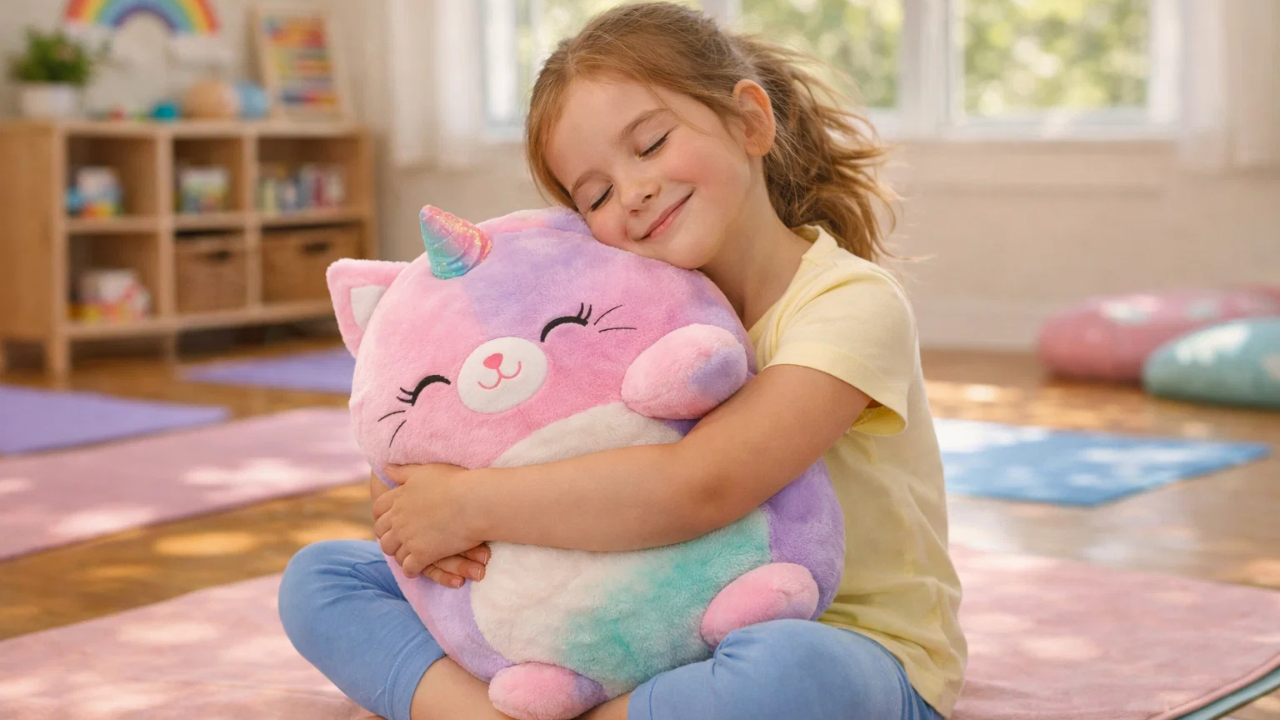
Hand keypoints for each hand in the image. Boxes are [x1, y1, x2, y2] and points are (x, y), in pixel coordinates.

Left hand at [373, 463, 481, 579]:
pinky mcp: (422, 554)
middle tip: (397, 541)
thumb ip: (404, 471)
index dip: (381, 516)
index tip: (389, 521)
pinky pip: (408, 568)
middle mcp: (399, 518)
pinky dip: (410, 570)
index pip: (378, 509)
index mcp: (399, 497)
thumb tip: (386, 467)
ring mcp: (409, 538)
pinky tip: (417, 569)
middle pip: (382, 533)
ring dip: (398, 554)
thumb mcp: (425, 471)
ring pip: (393, 552)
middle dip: (388, 537)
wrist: (474, 502)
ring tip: (407, 556)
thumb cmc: (455, 482)